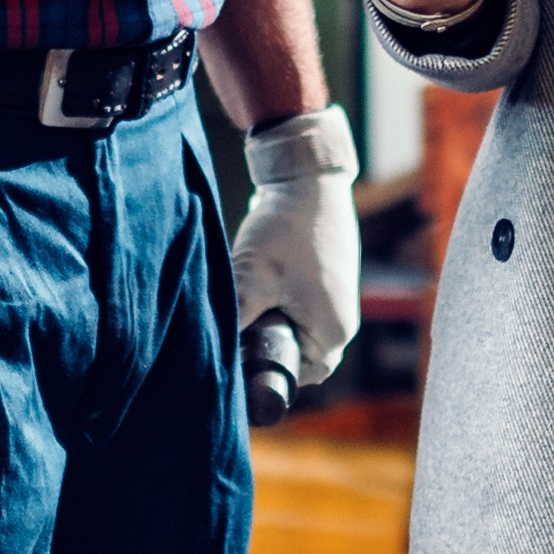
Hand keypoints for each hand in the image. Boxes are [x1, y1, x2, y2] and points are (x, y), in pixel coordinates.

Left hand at [232, 106, 360, 389]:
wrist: (306, 178)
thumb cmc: (286, 230)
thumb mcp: (252, 280)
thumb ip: (236, 322)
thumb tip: (213, 353)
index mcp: (333, 333)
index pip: (294, 375)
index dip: (261, 368)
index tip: (234, 355)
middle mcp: (341, 322)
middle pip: (292, 353)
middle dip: (261, 342)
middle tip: (234, 324)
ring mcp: (334, 300)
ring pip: (292, 328)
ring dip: (266, 318)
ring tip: (245, 296)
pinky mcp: (324, 281)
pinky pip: (296, 307)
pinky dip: (274, 300)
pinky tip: (254, 281)